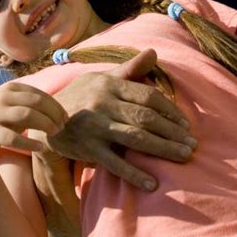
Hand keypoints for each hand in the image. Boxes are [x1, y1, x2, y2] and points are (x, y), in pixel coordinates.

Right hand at [0, 82, 68, 163]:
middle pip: (36, 102)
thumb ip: (34, 105)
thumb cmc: (3, 121)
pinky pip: (14, 138)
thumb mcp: (16, 107)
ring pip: (26, 115)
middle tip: (62, 127)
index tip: (66, 118)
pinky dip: (29, 142)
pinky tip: (40, 147)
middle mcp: (2, 98)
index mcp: (10, 88)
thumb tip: (62, 112)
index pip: (39, 94)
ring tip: (55, 133)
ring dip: (45, 124)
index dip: (55, 106)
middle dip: (53, 114)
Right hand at [44, 49, 196, 190]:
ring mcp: (94, 126)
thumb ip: (129, 69)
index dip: (170, 110)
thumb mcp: (102, 79)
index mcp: (109, 84)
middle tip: (192, 145)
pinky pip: (114, 162)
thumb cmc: (81, 96)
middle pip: (145, 117)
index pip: (147, 95)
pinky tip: (152, 183)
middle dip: (172, 132)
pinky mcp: (86, 148)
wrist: (44, 118)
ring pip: (135, 137)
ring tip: (183, 157)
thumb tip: (153, 53)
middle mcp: (102, 102)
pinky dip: (134, 174)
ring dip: (163, 149)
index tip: (186, 125)